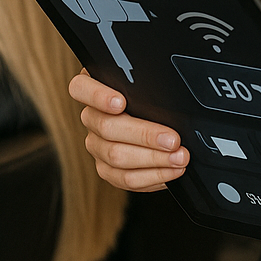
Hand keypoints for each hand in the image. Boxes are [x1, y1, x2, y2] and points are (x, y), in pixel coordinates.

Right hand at [69, 70, 187, 190]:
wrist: (153, 122)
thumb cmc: (149, 97)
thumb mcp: (147, 82)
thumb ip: (149, 82)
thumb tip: (168, 91)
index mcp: (94, 88)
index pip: (81, 88)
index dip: (98, 96)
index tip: (121, 103)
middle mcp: (91, 117)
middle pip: (107, 127)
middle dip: (145, 135)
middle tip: (173, 139)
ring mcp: (96, 145)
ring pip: (116, 156)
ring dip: (154, 159)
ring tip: (179, 157)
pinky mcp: (106, 169)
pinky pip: (125, 178)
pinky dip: (152, 176)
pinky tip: (171, 170)